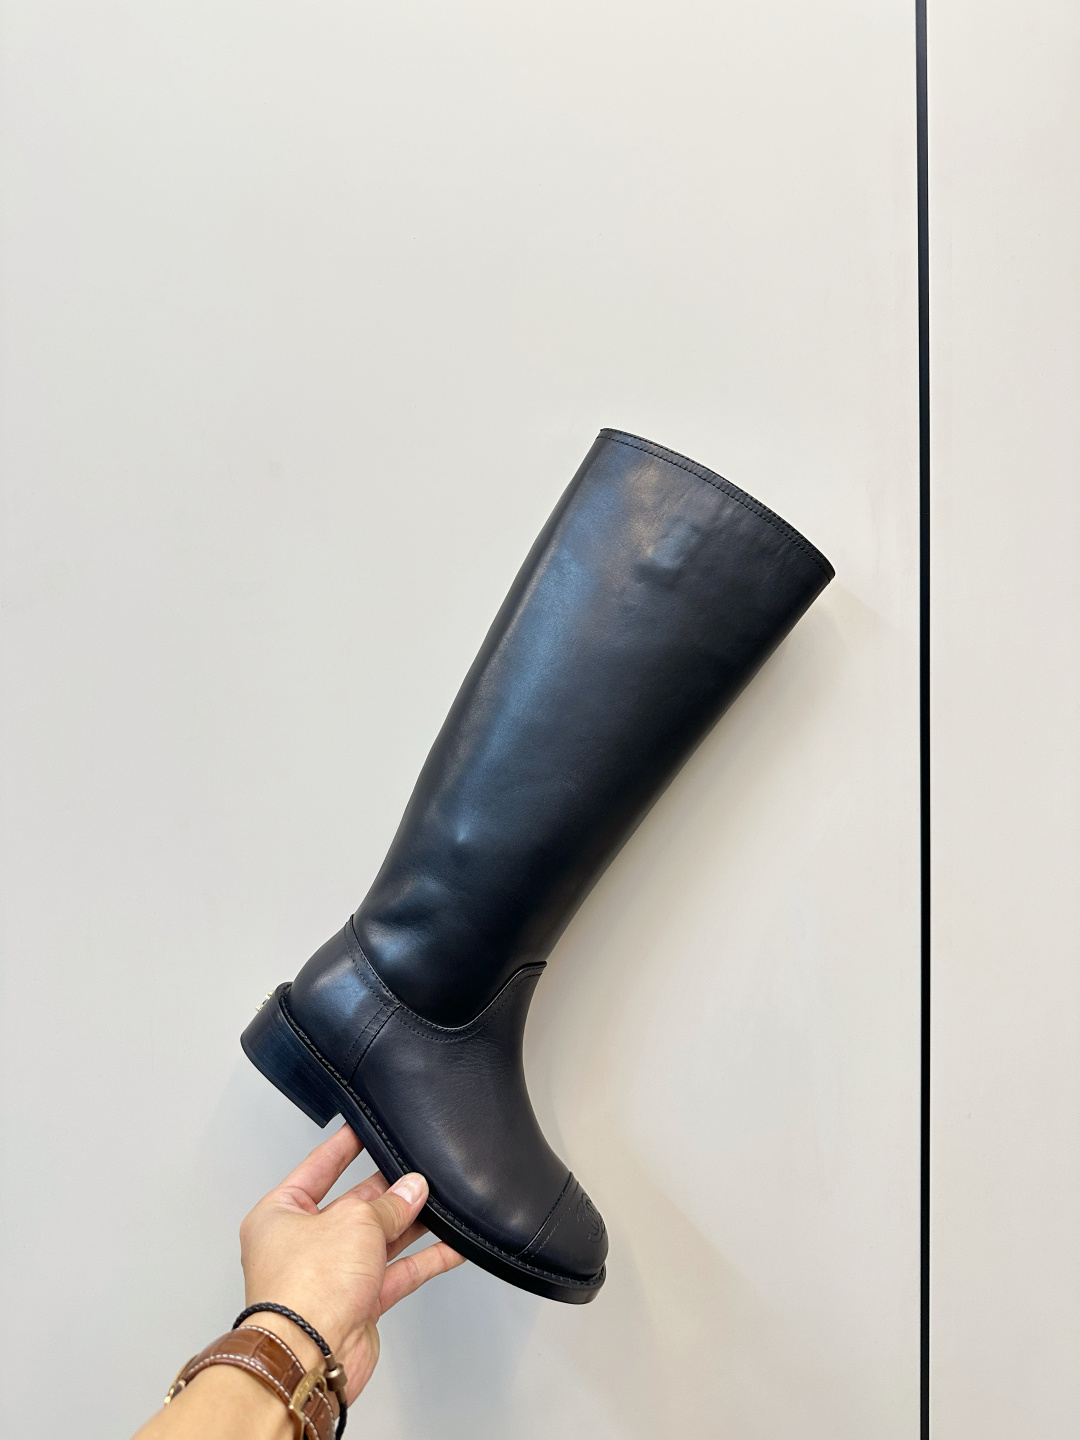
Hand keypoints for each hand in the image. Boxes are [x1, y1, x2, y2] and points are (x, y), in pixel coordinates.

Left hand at [238, 1125, 463, 1402]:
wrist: (310, 1357)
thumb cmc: (305, 1289)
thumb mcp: (353, 1221)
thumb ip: (389, 1204)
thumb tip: (413, 1189)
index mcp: (280, 1215)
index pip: (317, 1168)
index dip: (343, 1147)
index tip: (364, 1128)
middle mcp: (302, 1245)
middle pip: (352, 1206)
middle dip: (388, 1191)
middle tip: (418, 1173)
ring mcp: (331, 1277)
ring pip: (378, 1241)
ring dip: (409, 1224)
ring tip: (440, 1203)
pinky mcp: (357, 1305)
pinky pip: (396, 1274)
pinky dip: (423, 1260)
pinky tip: (451, 1246)